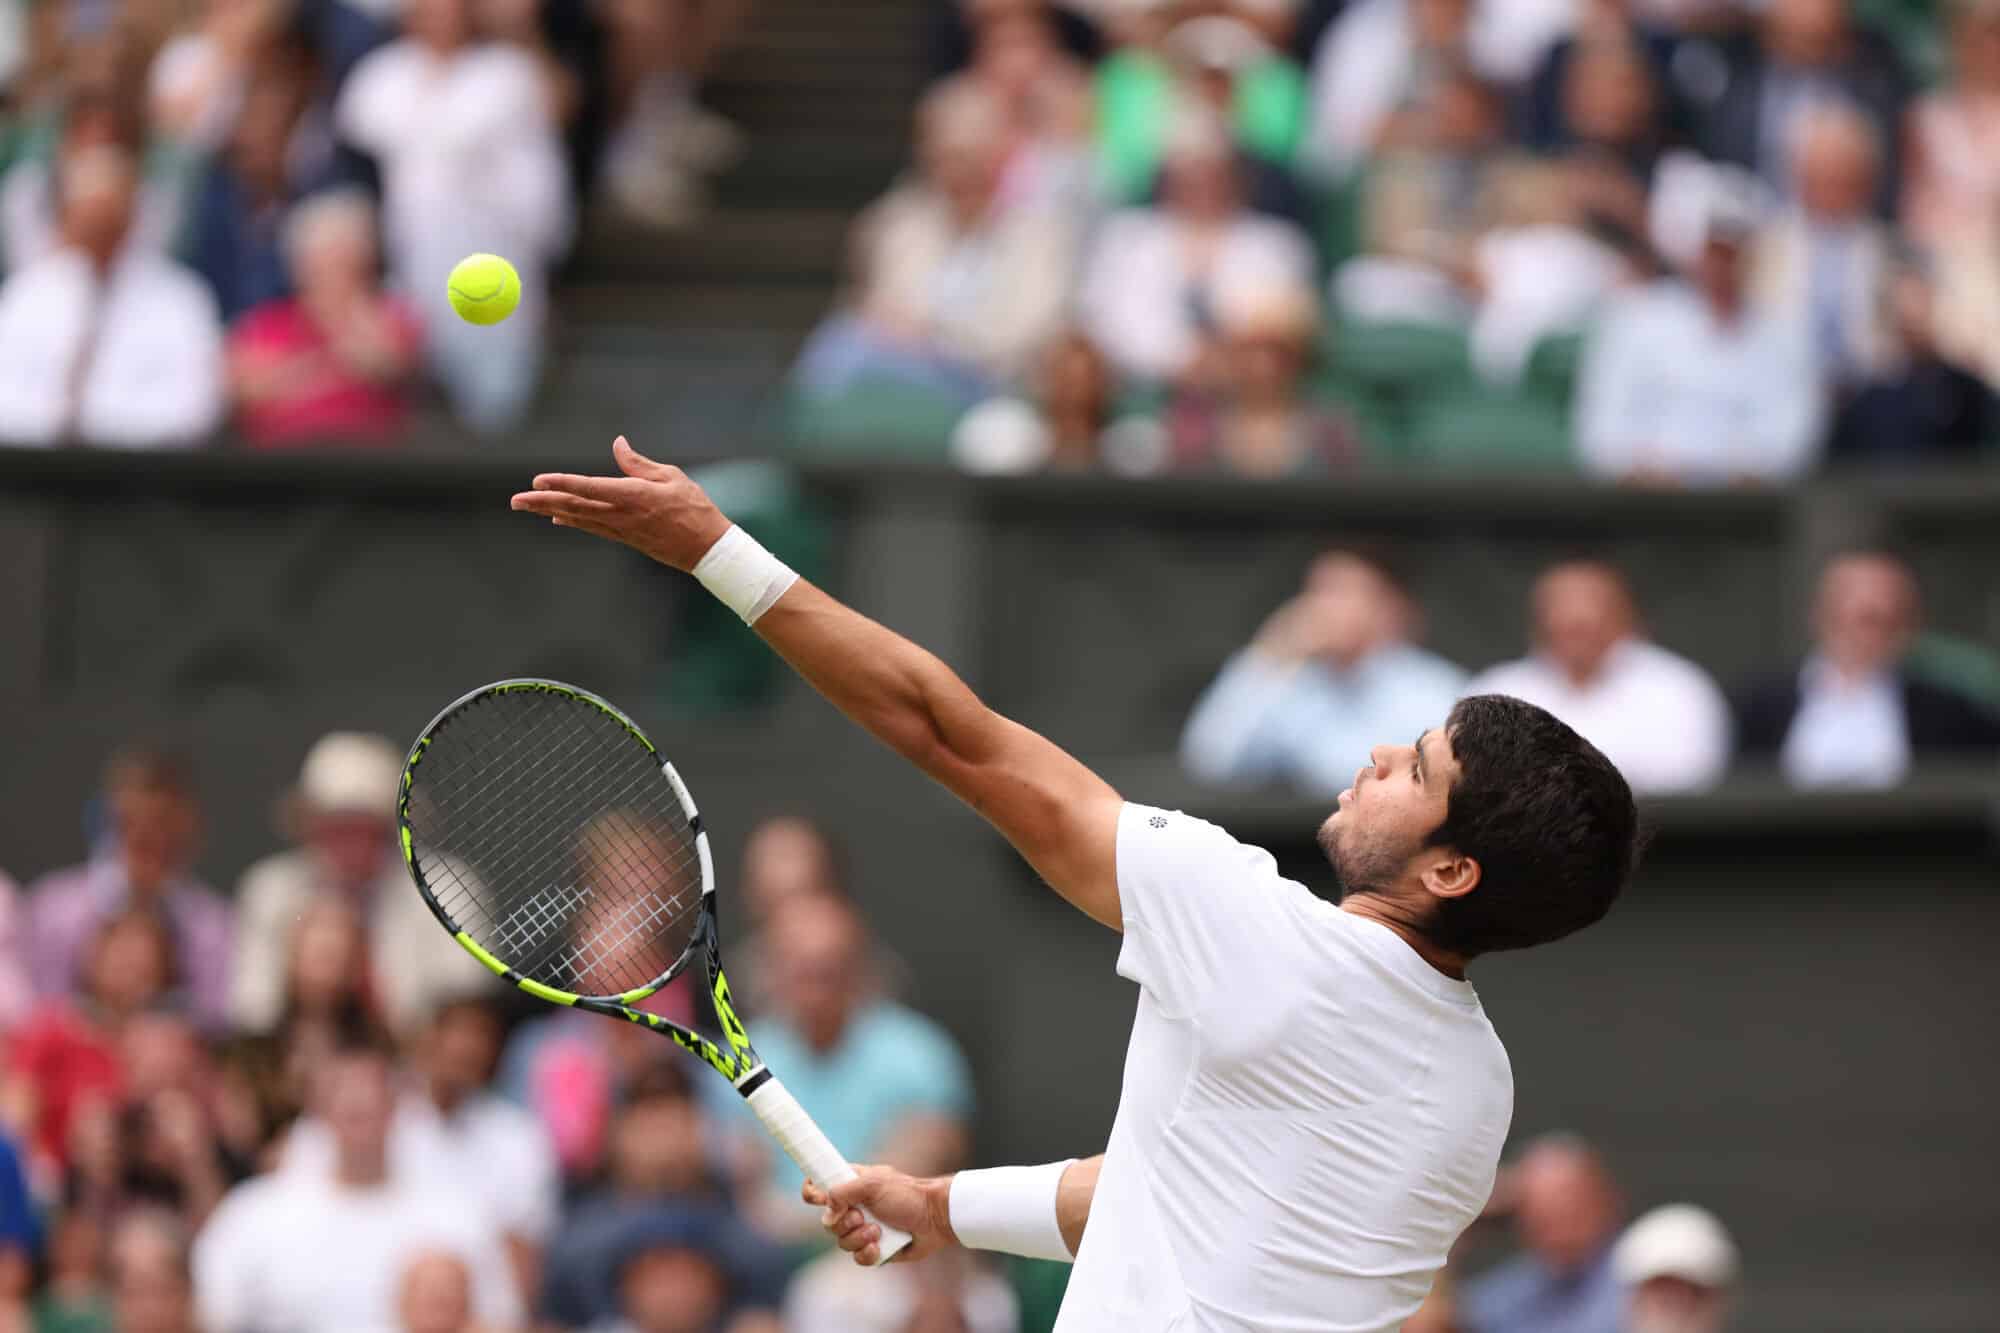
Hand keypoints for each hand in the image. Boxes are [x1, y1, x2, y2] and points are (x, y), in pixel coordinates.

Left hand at [511, 438, 733, 570]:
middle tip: (516, 500)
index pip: (589, 487)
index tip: (538, 480)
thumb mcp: (671, 477)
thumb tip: (617, 444)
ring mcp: (621, 530)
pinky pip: (591, 527)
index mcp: (634, 495)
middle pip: (574, 507)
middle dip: (542, 503)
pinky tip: (557, 518)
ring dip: (549, 512)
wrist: (708, 549)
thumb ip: (638, 463)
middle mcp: (621, 515)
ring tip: (525, 507)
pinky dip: (572, 521)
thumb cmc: (695, 508)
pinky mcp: (625, 538)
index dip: (561, 483)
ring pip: (578, 518)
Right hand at [802, 1165, 954, 1266]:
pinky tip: (879, 1247)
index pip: (819, 1186)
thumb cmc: (907, 1195)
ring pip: (841, 1242)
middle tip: (861, 1216)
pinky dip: (867, 1254)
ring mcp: (862, 1229)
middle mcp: (853, 1207)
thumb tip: (827, 1211)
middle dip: (844, 1222)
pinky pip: (857, 1258)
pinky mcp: (873, 1249)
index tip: (818, 1198)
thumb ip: (844, 1192)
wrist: (935, 1218)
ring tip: (878, 1231)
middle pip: (827, 1221)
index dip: (813, 1193)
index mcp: (851, 1185)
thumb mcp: (873, 1184)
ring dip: (859, 1238)